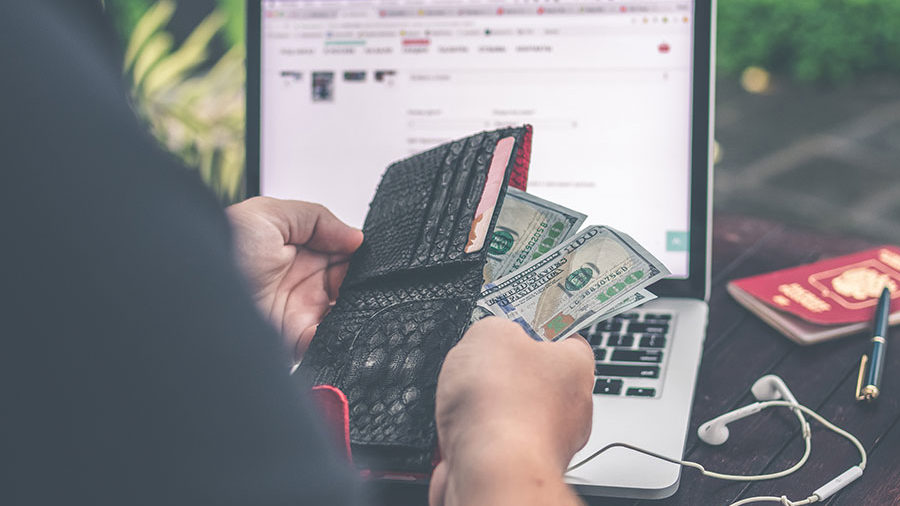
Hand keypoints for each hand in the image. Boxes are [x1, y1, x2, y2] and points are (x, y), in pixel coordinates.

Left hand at [226, 197, 362, 359]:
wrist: (190, 297)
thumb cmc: (220, 251)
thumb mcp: (268, 215)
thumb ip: (317, 219)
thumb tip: (355, 236)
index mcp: (295, 249)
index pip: (341, 251)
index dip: (356, 252)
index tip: (364, 252)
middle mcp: (299, 281)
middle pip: (348, 283)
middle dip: (359, 281)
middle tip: (356, 277)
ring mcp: (299, 312)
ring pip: (344, 312)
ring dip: (352, 306)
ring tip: (344, 297)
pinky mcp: (296, 340)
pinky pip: (328, 340)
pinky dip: (337, 333)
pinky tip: (330, 319)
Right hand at [430, 317, 593, 505]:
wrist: (489, 472)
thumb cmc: (501, 407)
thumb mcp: (490, 331)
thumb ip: (495, 327)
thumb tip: (489, 334)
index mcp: (576, 365)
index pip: (564, 336)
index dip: (534, 326)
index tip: (513, 321)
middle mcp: (571, 407)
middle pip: (533, 375)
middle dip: (501, 371)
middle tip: (478, 363)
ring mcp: (547, 442)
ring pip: (509, 412)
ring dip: (483, 408)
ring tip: (463, 403)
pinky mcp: (520, 468)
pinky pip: (491, 444)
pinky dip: (472, 439)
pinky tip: (459, 434)